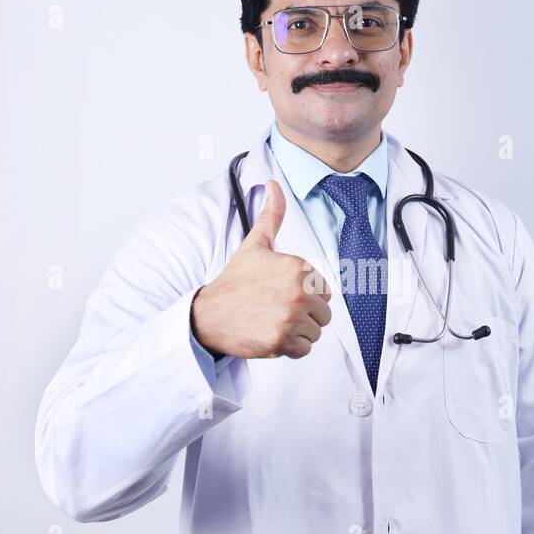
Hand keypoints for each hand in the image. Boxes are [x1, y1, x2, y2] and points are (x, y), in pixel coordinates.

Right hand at [191, 180, 332, 359]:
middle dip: (304, 315)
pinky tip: (271, 335)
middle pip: (324, 313)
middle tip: (276, 310)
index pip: (324, 291)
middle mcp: (298, 292)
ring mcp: (290, 318)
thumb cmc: (235, 280)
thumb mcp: (255, 245)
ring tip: (273, 322)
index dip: (305, 294)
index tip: (280, 293)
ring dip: (297, 332)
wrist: (209, 314)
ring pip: (315, 332)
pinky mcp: (282, 341)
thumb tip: (273, 183)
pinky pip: (304, 350)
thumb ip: (271, 216)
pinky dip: (290, 348)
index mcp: (298, 267)